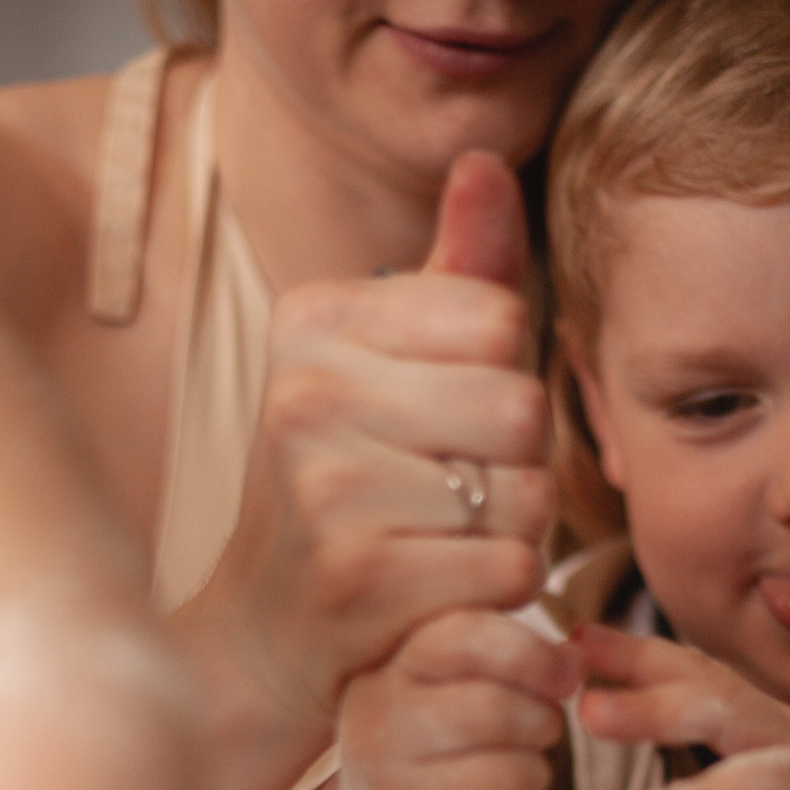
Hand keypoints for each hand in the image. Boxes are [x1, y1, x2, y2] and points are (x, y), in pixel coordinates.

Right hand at [187, 151, 554, 734]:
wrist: (266, 626)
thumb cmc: (354, 478)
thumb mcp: (393, 361)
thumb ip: (458, 270)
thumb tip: (486, 163)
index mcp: (315, 320)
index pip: (502, 320)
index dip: (507, 378)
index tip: (449, 415)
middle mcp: (306, 395)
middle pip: (521, 409)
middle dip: (520, 462)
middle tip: (462, 489)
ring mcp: (327, 491)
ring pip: (523, 497)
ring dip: (515, 533)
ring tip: (448, 540)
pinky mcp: (359, 581)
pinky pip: (507, 570)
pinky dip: (500, 591)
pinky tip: (447, 590)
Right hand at [338, 609, 579, 789]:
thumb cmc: (431, 736)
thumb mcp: (445, 679)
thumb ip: (503, 650)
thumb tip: (573, 660)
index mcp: (389, 672)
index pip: (466, 640)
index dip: (534, 654)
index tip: (566, 675)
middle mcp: (377, 731)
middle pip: (496, 711)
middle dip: (542, 720)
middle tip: (541, 729)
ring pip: (516, 775)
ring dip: (538, 774)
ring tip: (518, 774)